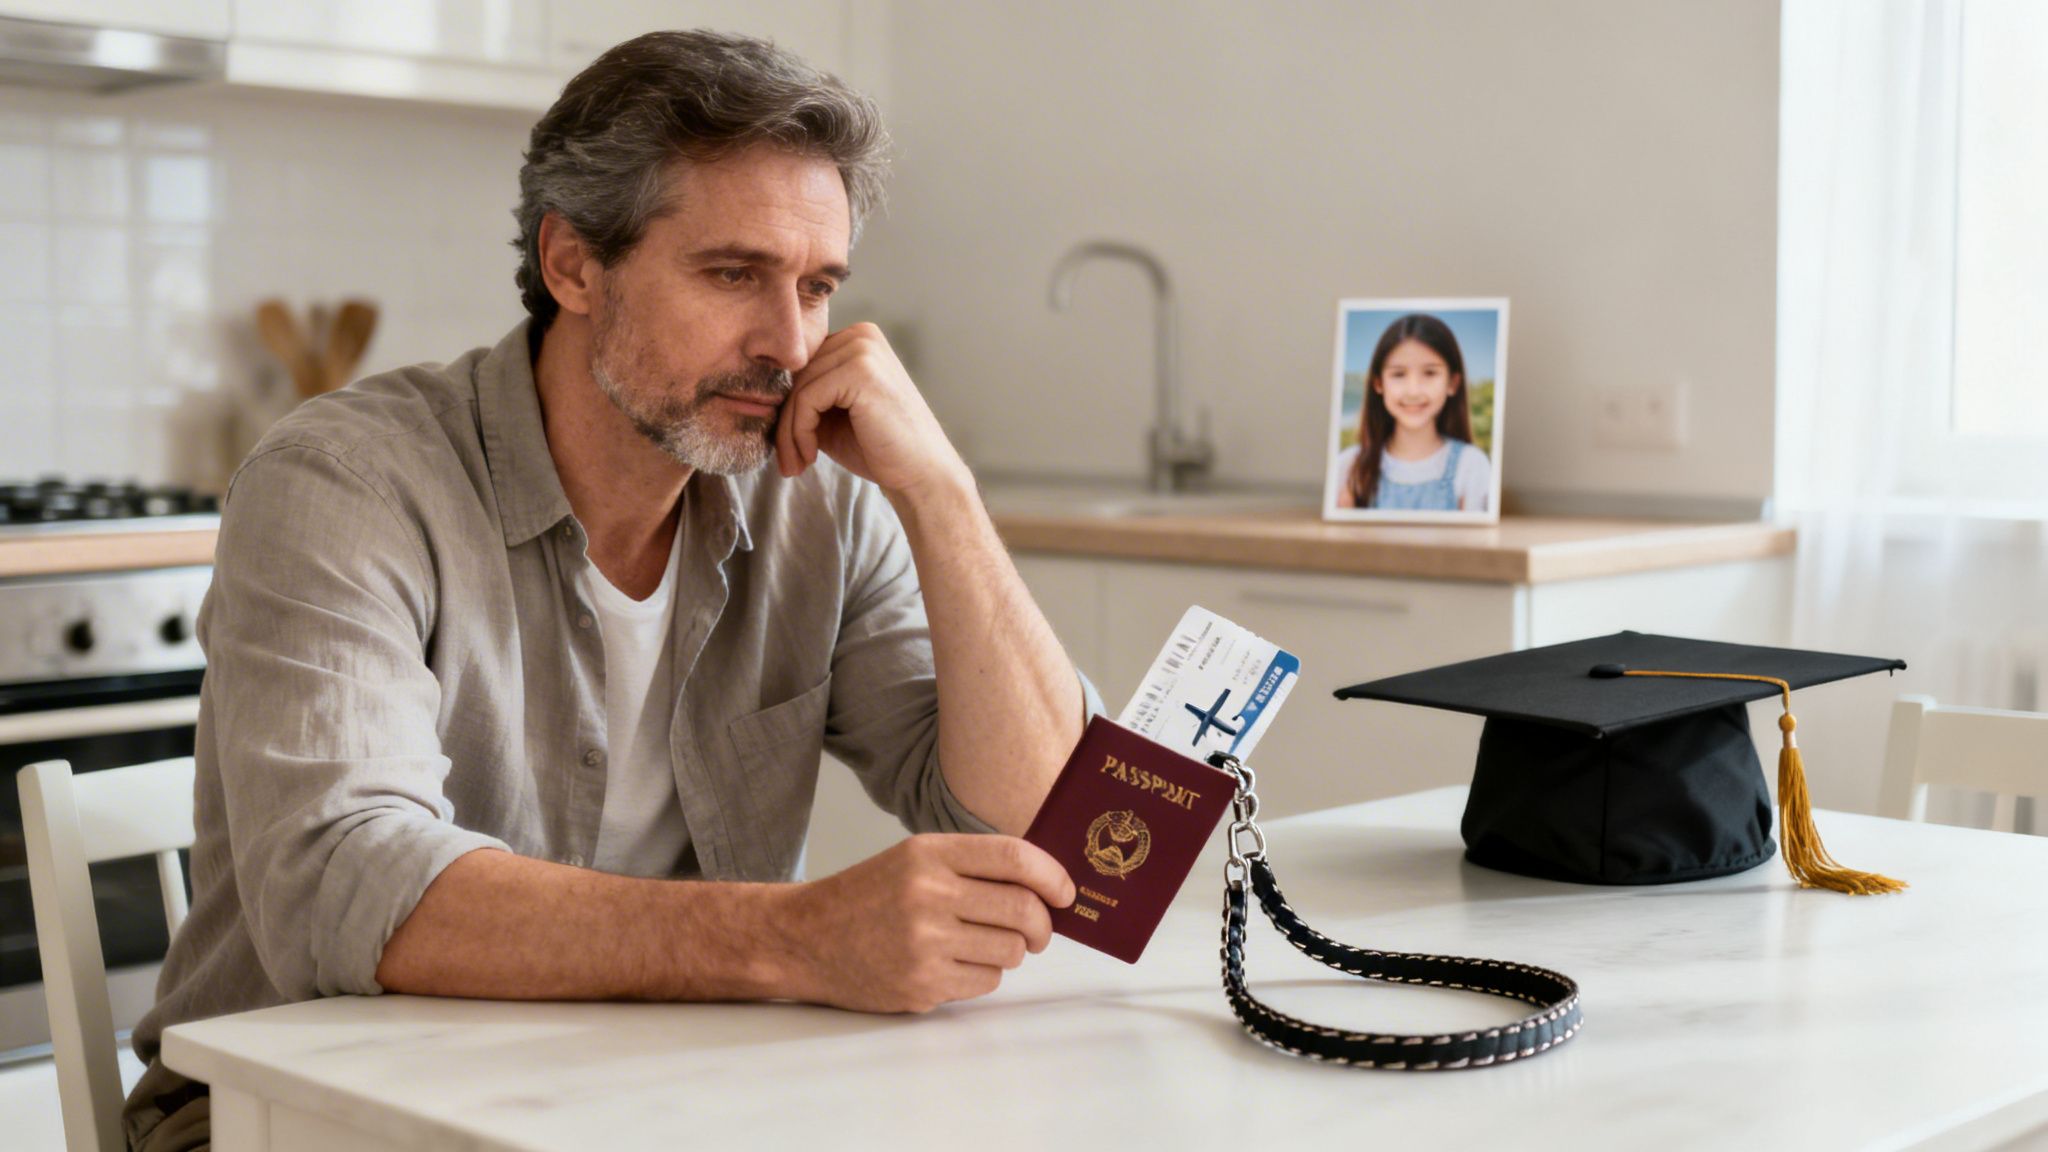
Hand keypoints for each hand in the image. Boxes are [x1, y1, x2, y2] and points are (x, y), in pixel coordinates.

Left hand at [775, 323, 969, 500]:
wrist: (922, 475)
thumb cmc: (880, 448)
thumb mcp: (834, 415)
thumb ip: (807, 397)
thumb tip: (761, 398)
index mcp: (858, 339)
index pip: (803, 366)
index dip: (789, 407)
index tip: (789, 448)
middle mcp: (862, 335)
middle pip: (797, 375)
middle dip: (786, 423)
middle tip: (788, 462)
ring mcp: (863, 349)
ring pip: (798, 388)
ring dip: (789, 433)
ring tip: (797, 464)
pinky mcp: (860, 370)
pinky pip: (806, 399)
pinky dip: (799, 432)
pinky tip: (811, 456)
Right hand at [778, 834, 1076, 1013]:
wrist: (805, 938)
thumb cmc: (866, 897)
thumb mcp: (914, 859)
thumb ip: (973, 865)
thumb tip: (1044, 884)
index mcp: (929, 853)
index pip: (1015, 857)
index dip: (1053, 876)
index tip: (1066, 892)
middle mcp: (928, 894)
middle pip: (1023, 909)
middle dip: (1043, 925)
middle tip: (1040, 930)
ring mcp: (925, 942)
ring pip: (1011, 951)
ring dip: (1010, 951)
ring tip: (981, 944)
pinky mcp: (922, 984)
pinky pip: (987, 982)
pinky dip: (984, 975)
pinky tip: (956, 964)